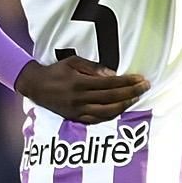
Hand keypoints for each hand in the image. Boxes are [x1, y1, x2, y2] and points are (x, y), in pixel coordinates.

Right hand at [13, 56, 146, 122]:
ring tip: (136, 99)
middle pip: (111, 98)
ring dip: (124, 106)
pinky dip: (110, 116)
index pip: (110, 83)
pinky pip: (96, 120)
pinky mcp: (75, 118)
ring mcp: (77, 110)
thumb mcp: (73, 62)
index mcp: (79, 83)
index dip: (127, 82)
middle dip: (131, 92)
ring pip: (106, 112)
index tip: (141, 79)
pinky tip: (121, 110)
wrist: (35, 86)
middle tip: (146, 87)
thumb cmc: (56, 71)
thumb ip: (93, 68)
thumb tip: (113, 74)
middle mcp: (79, 98)